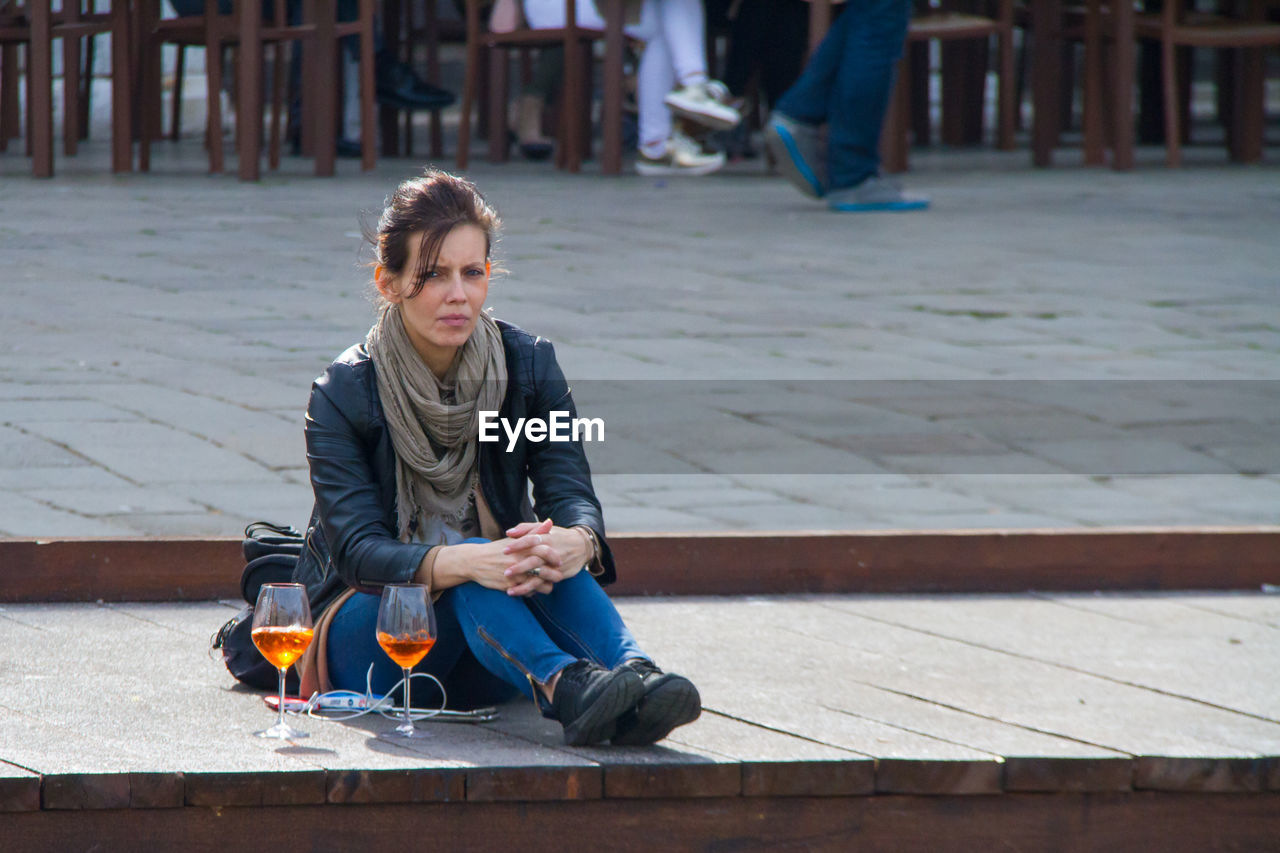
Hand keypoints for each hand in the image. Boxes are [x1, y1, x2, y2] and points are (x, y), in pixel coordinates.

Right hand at [428, 526, 561, 596]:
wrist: (475, 561)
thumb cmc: (497, 549)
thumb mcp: (515, 539)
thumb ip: (534, 532)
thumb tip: (550, 522)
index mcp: (522, 547)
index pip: (545, 551)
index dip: (554, 557)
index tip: (559, 561)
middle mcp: (520, 560)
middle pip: (544, 569)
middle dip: (554, 575)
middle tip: (559, 576)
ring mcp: (515, 574)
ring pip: (537, 584)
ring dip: (545, 586)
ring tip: (548, 585)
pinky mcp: (509, 586)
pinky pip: (526, 592)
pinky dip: (531, 592)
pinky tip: (533, 590)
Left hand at [504, 520, 591, 585]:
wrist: (582, 546)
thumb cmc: (558, 536)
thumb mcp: (545, 529)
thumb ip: (526, 528)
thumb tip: (509, 532)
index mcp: (547, 538)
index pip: (530, 540)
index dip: (518, 545)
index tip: (504, 550)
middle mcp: (551, 552)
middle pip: (535, 560)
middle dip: (520, 567)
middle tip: (506, 572)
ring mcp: (555, 565)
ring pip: (539, 576)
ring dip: (525, 584)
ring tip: (510, 590)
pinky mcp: (559, 575)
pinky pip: (545, 584)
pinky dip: (533, 590)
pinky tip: (521, 593)